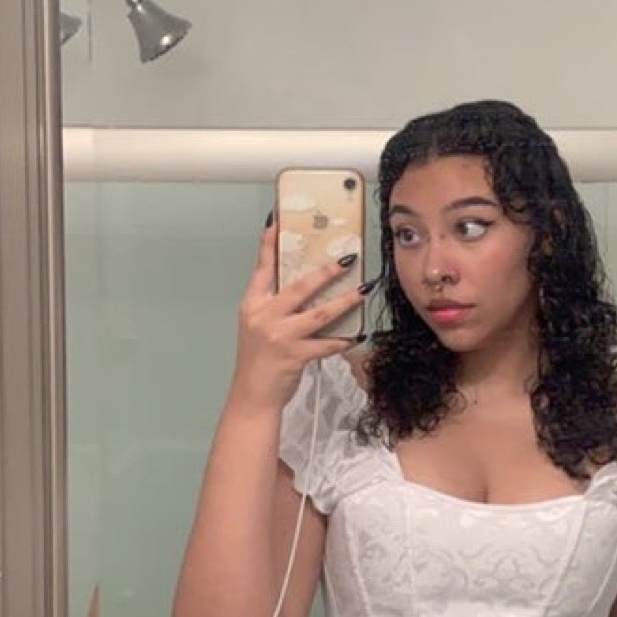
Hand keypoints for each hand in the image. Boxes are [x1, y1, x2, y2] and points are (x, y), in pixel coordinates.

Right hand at [229, 221, 364, 414]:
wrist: (252, 395)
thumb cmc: (257, 359)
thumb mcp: (257, 325)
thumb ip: (274, 304)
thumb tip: (303, 284)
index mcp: (252, 305)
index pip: (262, 268)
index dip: (270, 244)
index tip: (278, 221)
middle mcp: (264, 317)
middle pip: (299, 287)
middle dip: (326, 272)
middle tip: (347, 259)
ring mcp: (280, 336)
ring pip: (320, 313)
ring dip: (346, 301)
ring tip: (364, 290)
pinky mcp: (295, 356)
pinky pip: (327, 344)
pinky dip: (344, 339)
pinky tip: (358, 334)